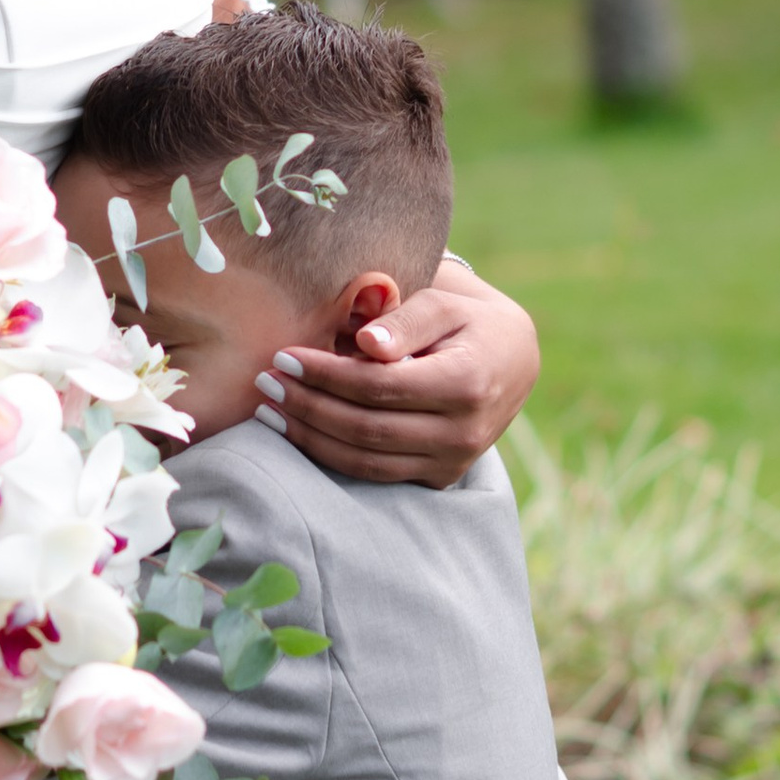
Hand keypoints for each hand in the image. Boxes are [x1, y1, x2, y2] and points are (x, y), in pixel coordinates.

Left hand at [258, 257, 540, 488]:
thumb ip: (406, 320)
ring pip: (365, 461)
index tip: (283, 356)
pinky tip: (299, 431)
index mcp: (467, 384)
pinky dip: (331, 455)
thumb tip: (367, 344)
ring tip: (269, 410)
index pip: (378, 387)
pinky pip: (375, 475)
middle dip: (308, 406)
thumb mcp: (445, 302)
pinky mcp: (440, 477)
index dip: (326, 375)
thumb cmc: (468, 321)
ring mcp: (452, 461)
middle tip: (265, 382)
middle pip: (366, 428)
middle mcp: (464, 433)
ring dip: (310, 437)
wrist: (514, 360)